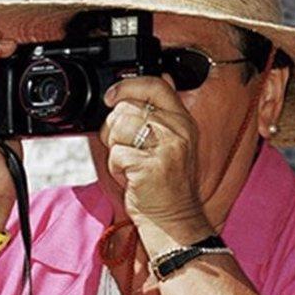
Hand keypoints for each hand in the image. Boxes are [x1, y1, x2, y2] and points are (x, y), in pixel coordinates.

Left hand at [100, 76, 210, 247]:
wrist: (174, 220)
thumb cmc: (168, 185)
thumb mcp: (174, 141)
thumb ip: (165, 111)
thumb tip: (162, 74)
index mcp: (183, 120)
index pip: (155, 85)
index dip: (127, 86)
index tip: (112, 96)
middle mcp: (177, 131)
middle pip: (127, 107)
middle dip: (114, 127)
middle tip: (125, 146)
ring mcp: (165, 148)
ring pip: (118, 128)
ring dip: (114, 148)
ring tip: (129, 163)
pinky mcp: (150, 166)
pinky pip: (116, 154)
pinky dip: (116, 168)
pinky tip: (130, 177)